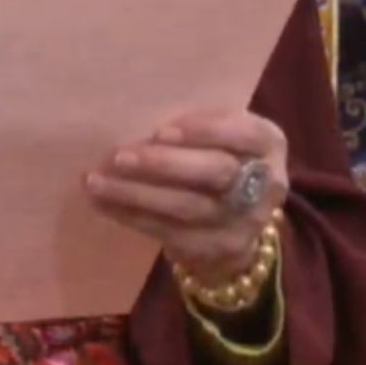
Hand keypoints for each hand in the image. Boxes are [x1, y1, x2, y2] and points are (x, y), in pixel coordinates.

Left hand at [83, 110, 287, 289]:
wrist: (236, 219)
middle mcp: (265, 184)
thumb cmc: (218, 154)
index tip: (161, 130)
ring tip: (97, 181)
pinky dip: (132, 216)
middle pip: (216, 172)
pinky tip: (103, 203)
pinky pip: (170, 233)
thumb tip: (138, 115)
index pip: (244, 134)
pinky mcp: (218, 249)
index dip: (205, 131)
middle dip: (164, 164)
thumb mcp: (223, 132)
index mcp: (268, 143)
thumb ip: (197, 122)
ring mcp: (244, 222)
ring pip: (188, 207)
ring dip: (137, 194)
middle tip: (119, 156)